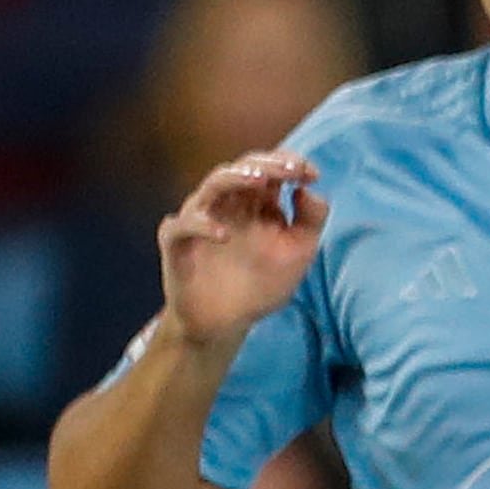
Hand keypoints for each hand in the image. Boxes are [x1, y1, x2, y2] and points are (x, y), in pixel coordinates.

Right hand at [158, 153, 326, 351]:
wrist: (226, 324)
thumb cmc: (261, 285)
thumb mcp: (297, 254)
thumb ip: (310, 221)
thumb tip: (309, 190)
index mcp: (256, 202)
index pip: (271, 170)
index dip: (290, 164)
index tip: (313, 174)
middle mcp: (228, 204)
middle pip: (244, 168)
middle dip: (269, 164)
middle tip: (292, 169)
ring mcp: (200, 219)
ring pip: (212, 185)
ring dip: (235, 178)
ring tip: (260, 180)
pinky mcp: (176, 243)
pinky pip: (181, 226)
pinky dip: (200, 225)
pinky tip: (224, 235)